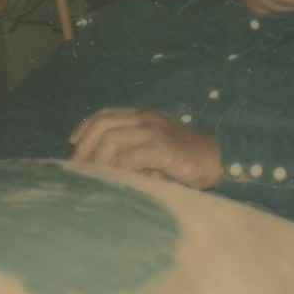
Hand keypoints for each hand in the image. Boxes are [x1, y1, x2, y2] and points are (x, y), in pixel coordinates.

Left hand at [69, 108, 221, 189]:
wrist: (220, 158)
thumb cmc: (188, 158)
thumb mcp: (157, 149)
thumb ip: (135, 152)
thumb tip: (107, 169)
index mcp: (143, 116)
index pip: (106, 114)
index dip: (86, 127)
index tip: (73, 144)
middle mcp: (146, 120)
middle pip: (103, 124)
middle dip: (85, 145)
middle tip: (78, 167)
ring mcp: (154, 133)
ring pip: (112, 139)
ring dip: (98, 159)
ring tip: (92, 175)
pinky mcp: (163, 149)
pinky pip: (131, 156)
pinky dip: (117, 168)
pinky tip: (113, 179)